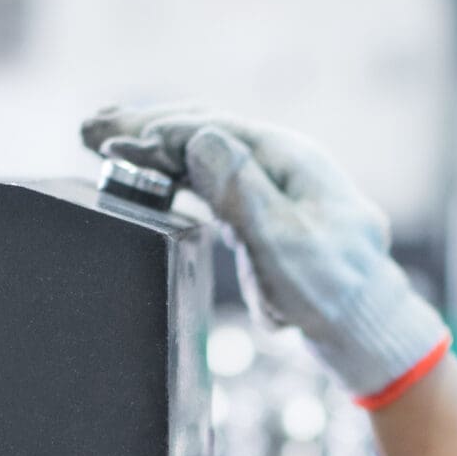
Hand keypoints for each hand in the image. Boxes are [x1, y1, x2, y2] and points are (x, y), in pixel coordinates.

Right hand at [82, 104, 448, 403]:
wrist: (368, 327)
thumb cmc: (335, 292)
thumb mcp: (287, 245)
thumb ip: (241, 192)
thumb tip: (199, 140)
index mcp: (289, 158)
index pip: (209, 129)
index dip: (154, 132)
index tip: (107, 140)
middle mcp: (283, 161)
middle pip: (203, 130)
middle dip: (145, 128)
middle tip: (88, 128)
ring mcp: (276, 183)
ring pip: (206, 151)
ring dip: (155, 145)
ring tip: (102, 138)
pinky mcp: (268, 210)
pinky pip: (214, 178)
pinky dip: (176, 170)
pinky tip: (149, 168)